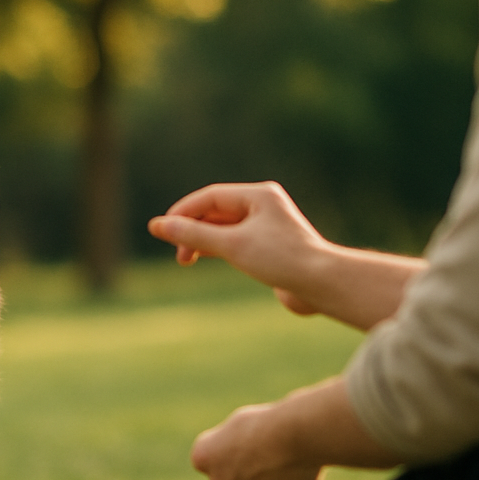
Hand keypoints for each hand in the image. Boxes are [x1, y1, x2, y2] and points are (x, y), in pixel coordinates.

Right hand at [147, 182, 327, 312]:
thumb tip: (156, 225)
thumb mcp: (230, 245)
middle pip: (215, 211)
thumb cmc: (281, 259)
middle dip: (191, 229)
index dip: (182, 212)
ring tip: (185, 259)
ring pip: (223, 228)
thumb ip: (192, 234)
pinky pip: (234, 241)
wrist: (322, 284)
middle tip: (178, 254)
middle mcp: (264, 206)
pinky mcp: (269, 247)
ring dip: (202, 241)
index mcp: (259, 195)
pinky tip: (204, 258)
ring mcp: (267, 227)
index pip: (210, 197)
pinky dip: (216, 248)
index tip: (161, 231)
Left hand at [191, 404, 322, 479]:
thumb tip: (233, 464)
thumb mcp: (235, 426)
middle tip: (265, 453)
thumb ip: (227, 449)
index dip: (229, 446)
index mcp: (202, 458)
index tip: (246, 437)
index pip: (209, 457)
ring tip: (279, 464)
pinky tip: (290, 476)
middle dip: (241, 472)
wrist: (295, 436)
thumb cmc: (264, 423)